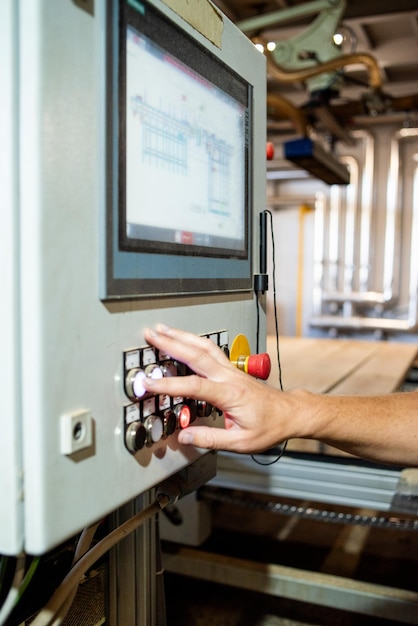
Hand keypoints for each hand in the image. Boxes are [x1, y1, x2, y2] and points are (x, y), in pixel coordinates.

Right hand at [143, 325, 298, 452]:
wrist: (290, 413)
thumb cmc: (270, 426)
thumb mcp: (241, 442)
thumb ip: (210, 440)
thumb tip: (185, 437)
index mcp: (230, 394)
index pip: (194, 386)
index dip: (170, 385)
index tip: (150, 383)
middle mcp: (229, 377)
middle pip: (196, 354)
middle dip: (171, 343)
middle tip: (151, 335)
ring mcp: (231, 370)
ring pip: (204, 346)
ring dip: (182, 336)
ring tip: (162, 329)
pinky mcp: (231, 369)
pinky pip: (210, 350)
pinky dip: (194, 341)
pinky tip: (183, 337)